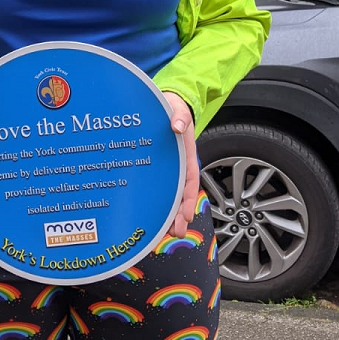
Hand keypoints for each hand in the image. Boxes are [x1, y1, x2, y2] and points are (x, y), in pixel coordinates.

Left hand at [163, 92, 199, 237]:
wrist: (162, 104)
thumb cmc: (171, 108)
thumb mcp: (177, 109)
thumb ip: (179, 116)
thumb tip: (177, 126)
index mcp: (185, 155)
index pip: (189, 180)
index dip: (188, 199)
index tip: (187, 215)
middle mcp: (177, 166)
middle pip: (179, 195)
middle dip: (179, 216)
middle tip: (175, 233)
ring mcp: (166, 170)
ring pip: (168, 196)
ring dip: (168, 216)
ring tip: (163, 235)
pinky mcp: (155, 169)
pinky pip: (155, 189)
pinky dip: (155, 205)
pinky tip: (149, 218)